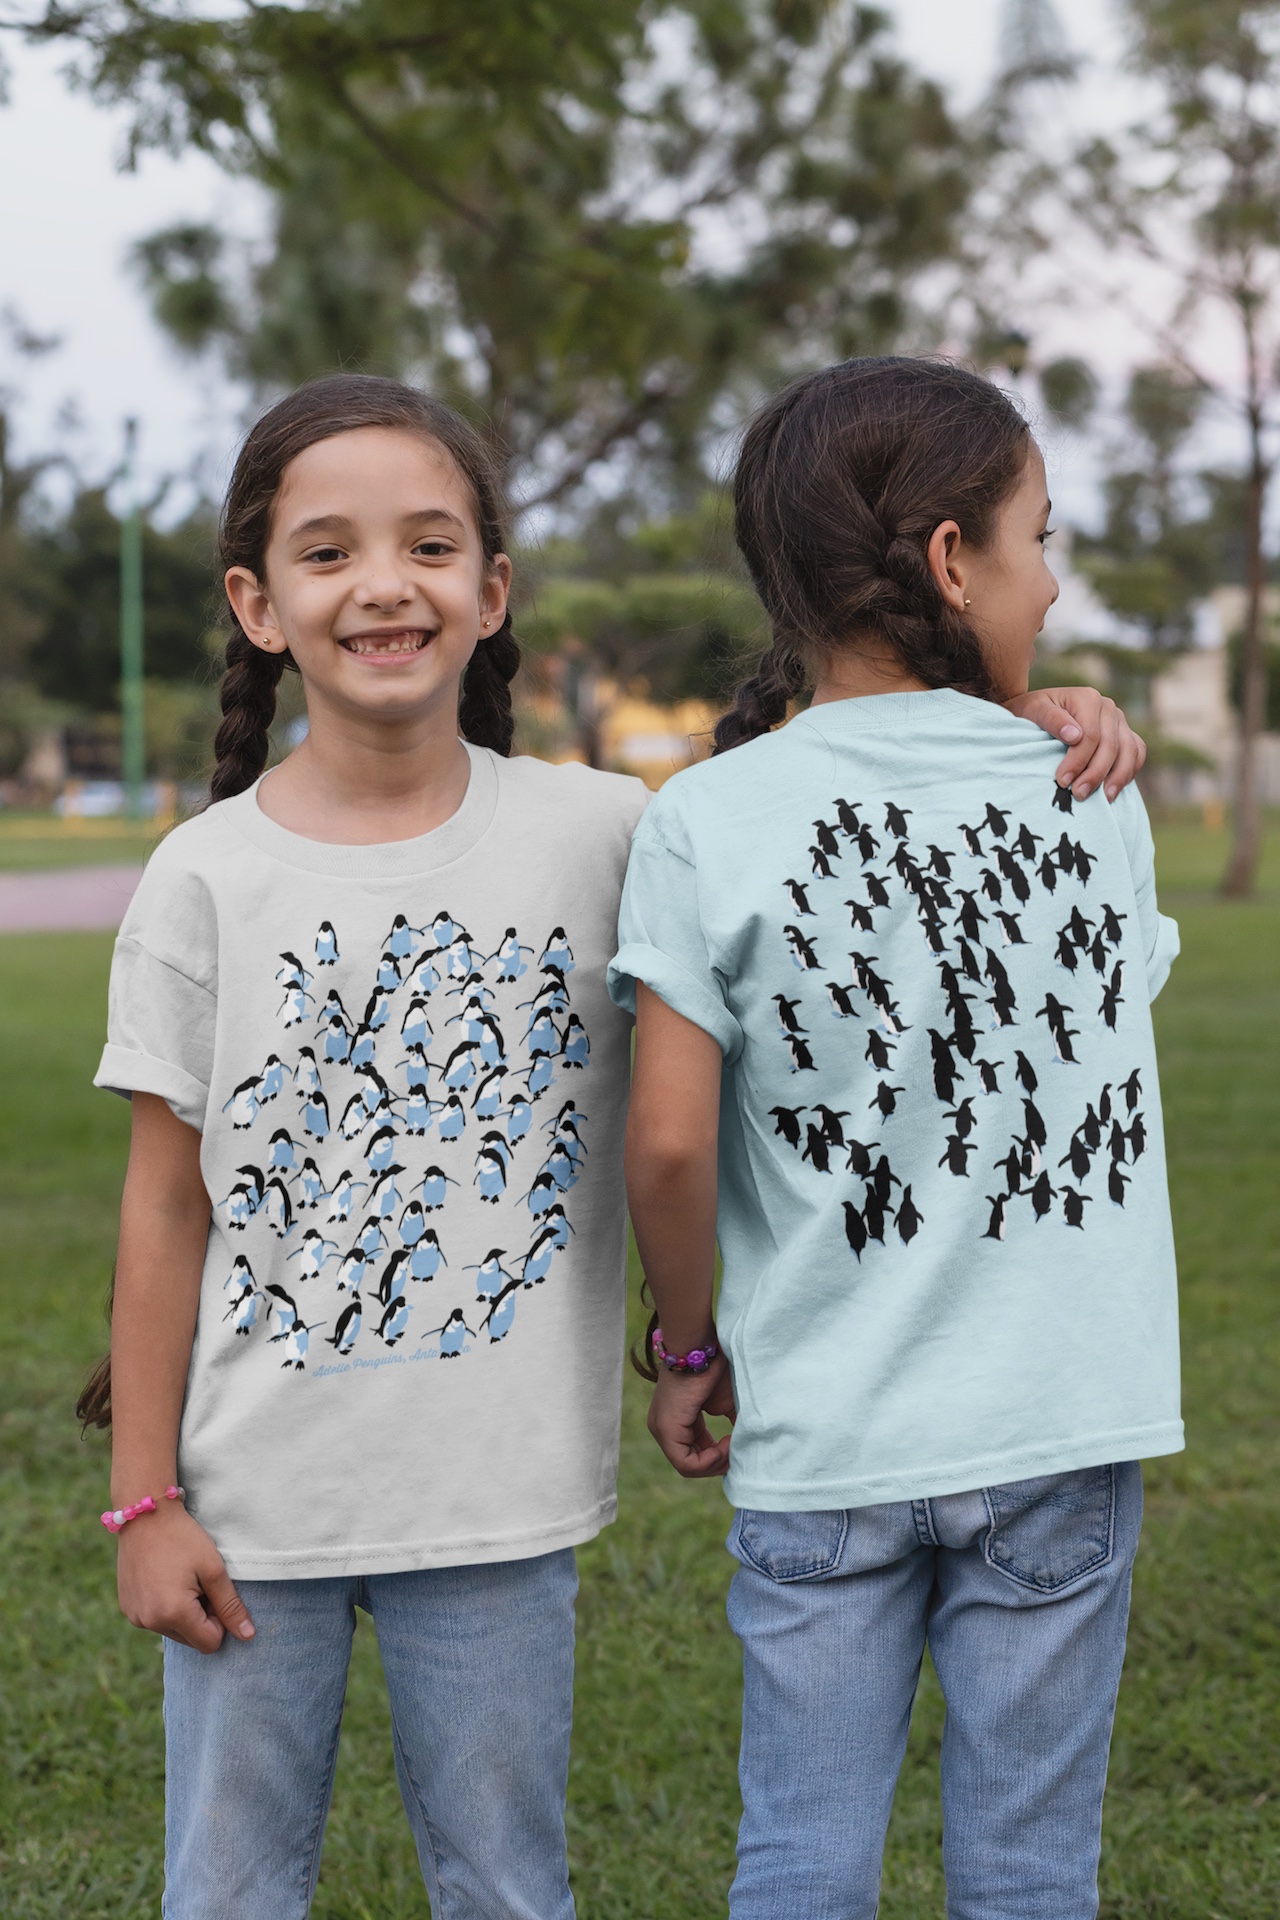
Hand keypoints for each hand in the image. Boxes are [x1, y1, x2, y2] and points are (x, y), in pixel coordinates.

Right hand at [116, 1501, 254, 1652]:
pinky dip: (165, 1606)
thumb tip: (248, 1636)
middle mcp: (150, 1622)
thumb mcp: (213, 1569)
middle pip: (191, 1639)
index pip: (210, 1643)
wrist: (145, 1515)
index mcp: (173, 1614)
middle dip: (201, 1617)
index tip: (214, 1590)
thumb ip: (230, 1606)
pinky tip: (164, 1578)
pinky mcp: (127, 1608)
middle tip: (198, 1582)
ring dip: (183, 1612)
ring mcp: (135, 1616)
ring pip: (174, 1630)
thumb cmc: (183, 1538)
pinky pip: (155, 1619)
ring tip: (180, 1578)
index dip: (219, 1620)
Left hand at [647, 1353, 736, 1478]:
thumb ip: (733, 1428)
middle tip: (738, 1449)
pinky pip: (686, 1463)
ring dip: (717, 1461)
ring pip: (688, 1467)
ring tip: (733, 1443)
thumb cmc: (715, 1367)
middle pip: (692, 1464)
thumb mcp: (727, 1404)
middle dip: (719, 1463)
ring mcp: (661, 1429)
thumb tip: (747, 1450)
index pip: (695, 1454)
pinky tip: (726, 1444)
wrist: (701, 1346)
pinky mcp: (666, 1428)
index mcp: (676, 1422)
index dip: (719, 1456)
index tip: (738, 1443)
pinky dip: (710, 1459)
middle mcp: (664, 1429)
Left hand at [1004, 687, 1146, 801]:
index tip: (1063, 781)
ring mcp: (1119, 720)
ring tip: (1104, 799)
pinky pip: (1137, 752)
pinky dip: (1130, 771)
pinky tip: (1115, 789)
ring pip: (1129, 750)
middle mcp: (1108, 707)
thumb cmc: (1032, 712)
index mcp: (1088, 698)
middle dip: (1095, 774)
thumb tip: (1074, 736)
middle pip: (1110, 746)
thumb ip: (1052, 719)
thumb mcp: (1033, 711)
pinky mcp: (1124, 733)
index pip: (1090, 735)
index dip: (1078, 761)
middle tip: (1079, 795)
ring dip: (1118, 777)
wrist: (1038, 711)